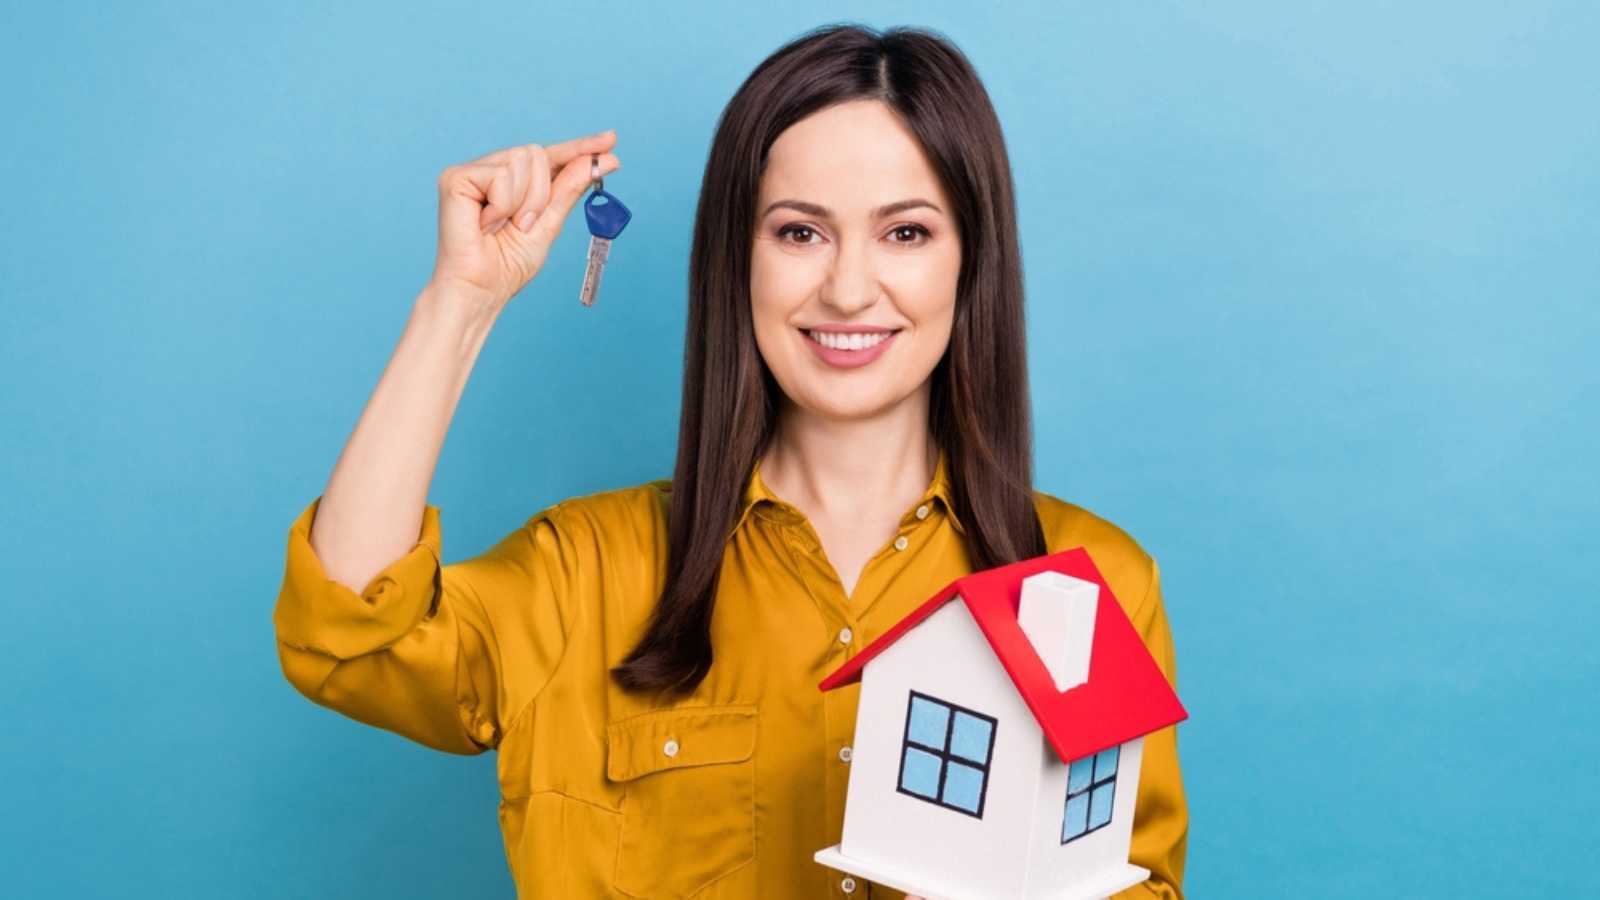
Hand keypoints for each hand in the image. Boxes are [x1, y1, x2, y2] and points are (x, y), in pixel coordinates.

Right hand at [427, 130, 620, 308]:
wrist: (481, 290)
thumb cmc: (508, 264)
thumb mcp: (550, 222)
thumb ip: (571, 187)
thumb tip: (607, 158)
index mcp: (515, 181)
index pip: (551, 156)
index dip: (579, 147)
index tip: (611, 138)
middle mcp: (492, 170)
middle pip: (538, 153)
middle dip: (541, 194)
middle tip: (523, 225)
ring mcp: (472, 171)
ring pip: (521, 160)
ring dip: (524, 202)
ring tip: (501, 227)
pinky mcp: (455, 177)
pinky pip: (500, 175)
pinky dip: (503, 205)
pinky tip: (485, 224)